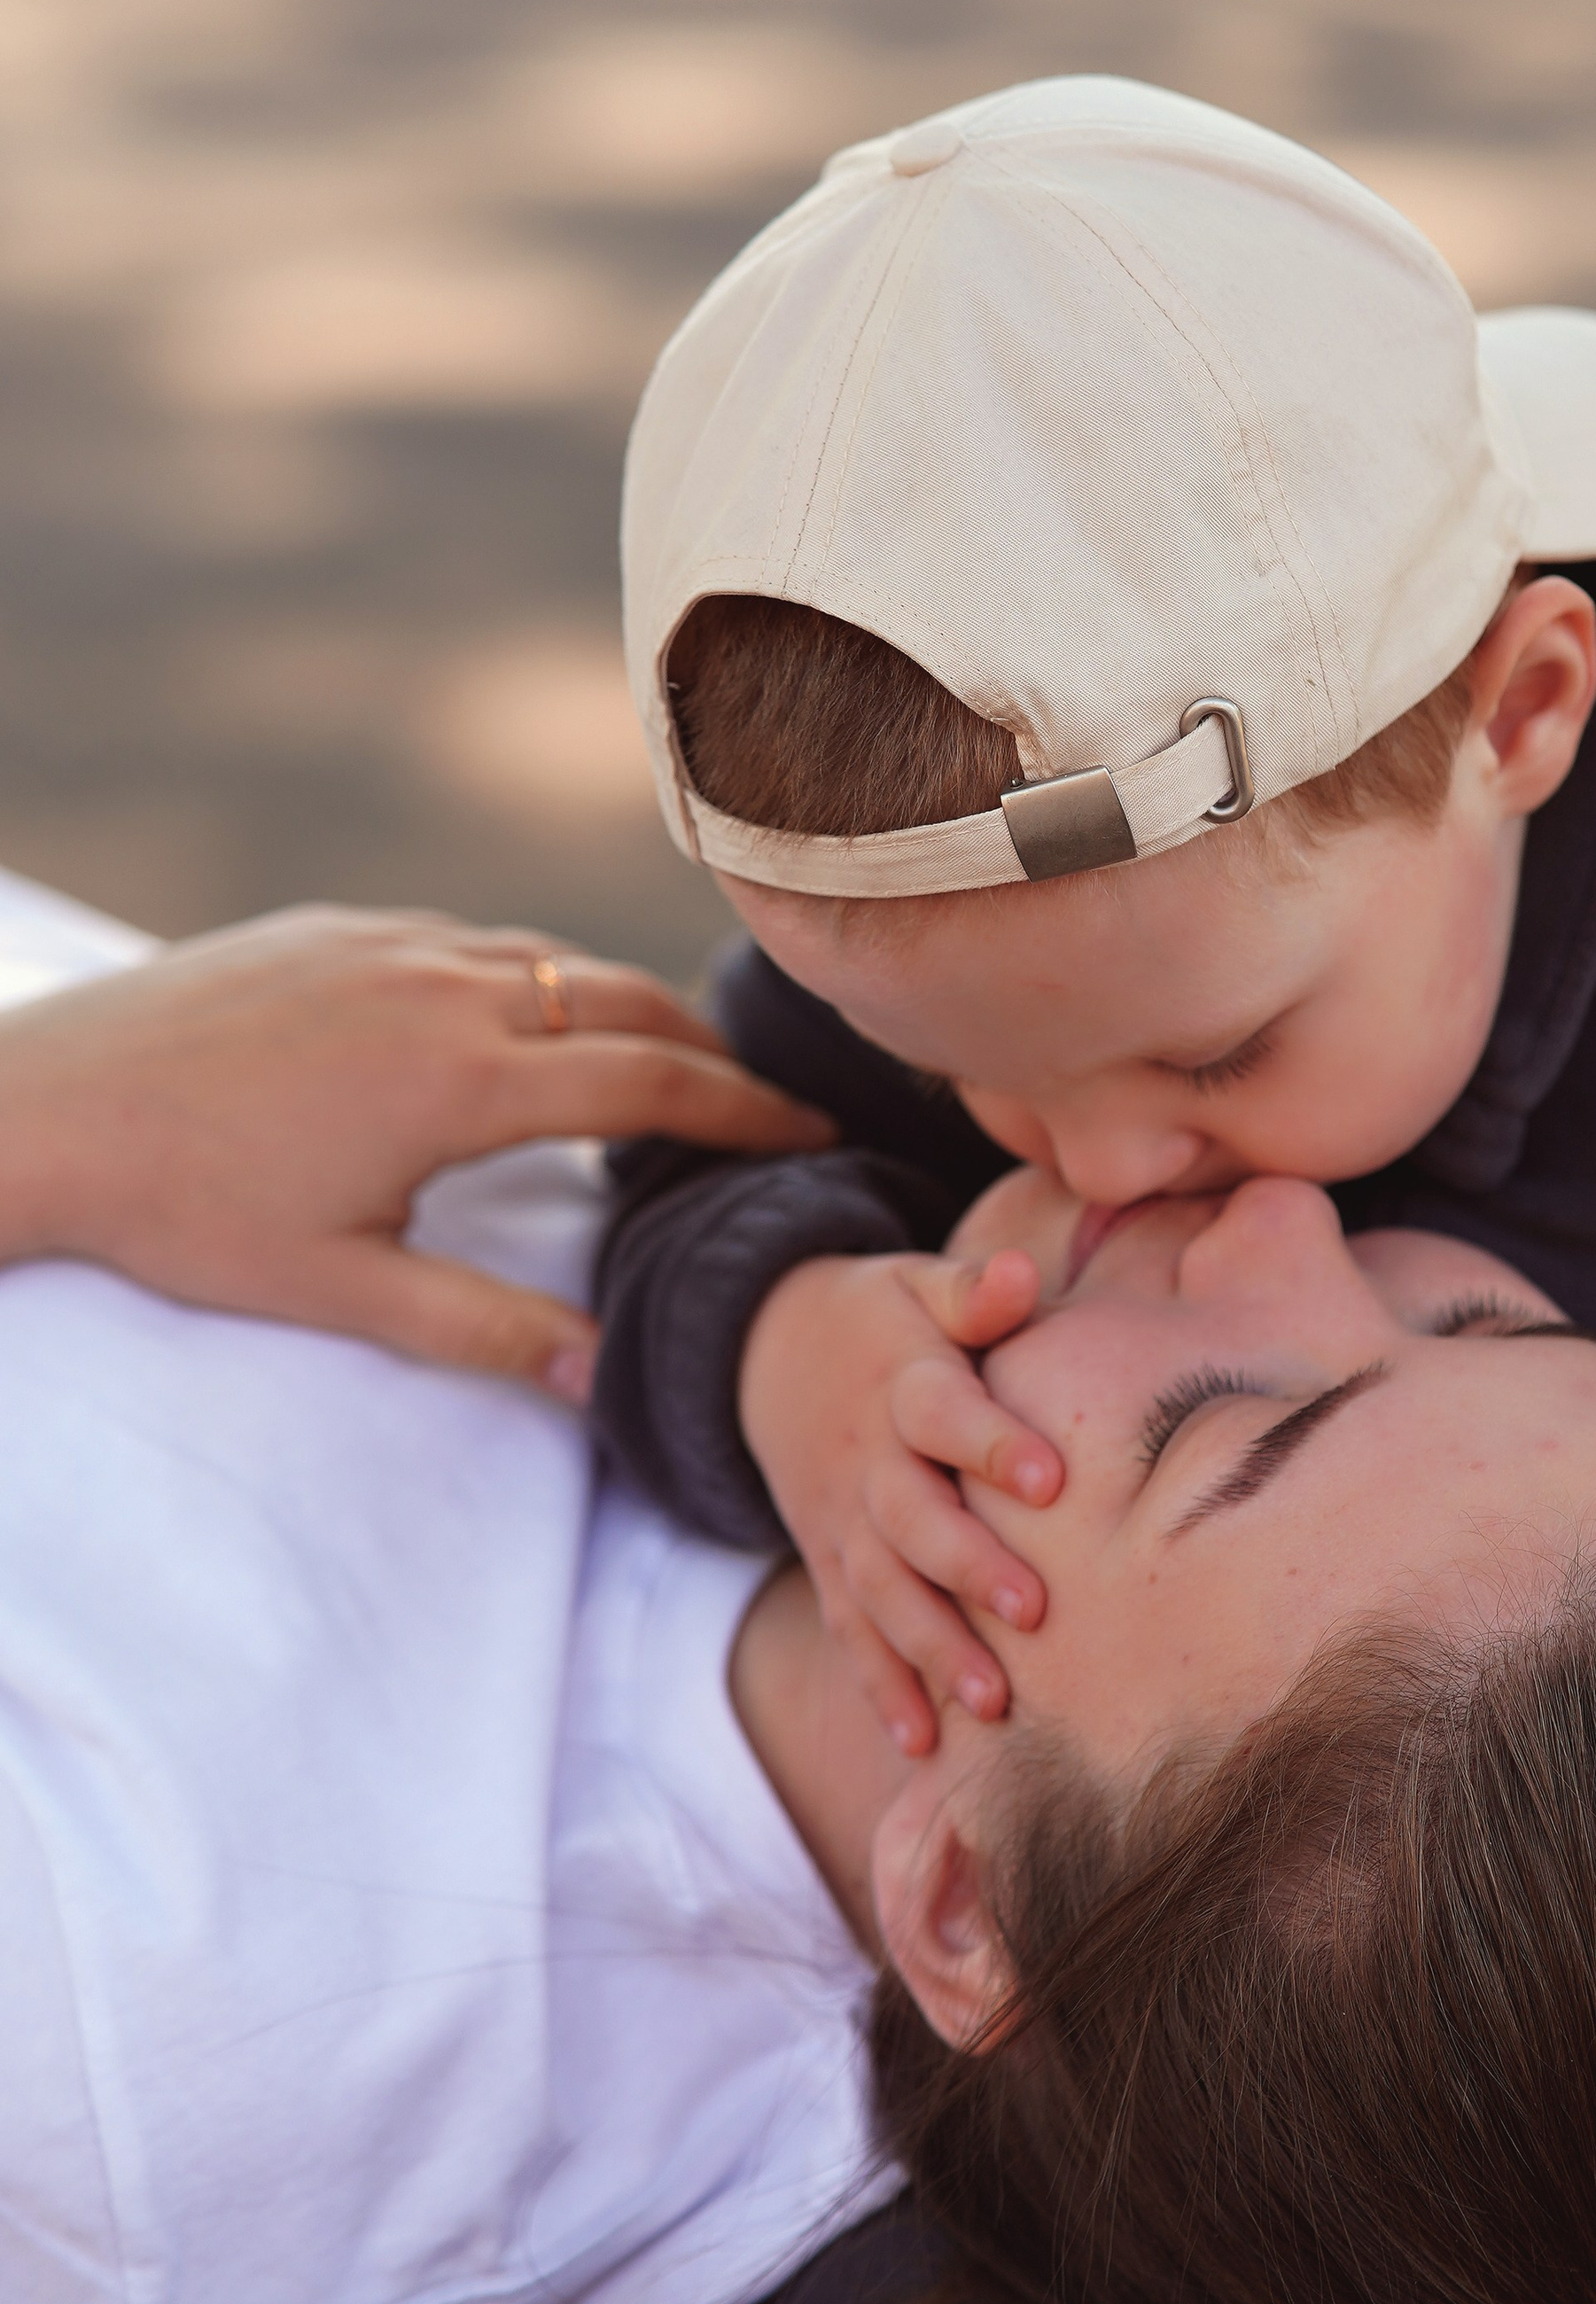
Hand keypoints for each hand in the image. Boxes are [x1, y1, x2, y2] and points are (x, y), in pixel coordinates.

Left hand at [0, 905, 832, 1396]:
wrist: (44, 1104)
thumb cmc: (184, 1210)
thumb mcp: (341, 1290)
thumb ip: (484, 1330)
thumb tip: (599, 1380)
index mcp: (464, 1080)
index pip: (653, 1088)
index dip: (747, 1113)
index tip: (811, 1132)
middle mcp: (447, 989)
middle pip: (627, 1003)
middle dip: (710, 1052)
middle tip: (765, 1099)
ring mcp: (391, 941)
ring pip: (552, 960)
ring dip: (624, 1007)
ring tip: (665, 1060)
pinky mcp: (338, 923)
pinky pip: (474, 939)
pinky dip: (533, 976)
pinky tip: (528, 1017)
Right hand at [740, 1248, 1065, 1756]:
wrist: (770, 1352)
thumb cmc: (883, 1319)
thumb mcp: (917, 1284)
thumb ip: (974, 1290)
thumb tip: (1023, 1276)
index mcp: (900, 1384)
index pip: (945, 1414)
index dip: (993, 1444)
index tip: (1050, 1480)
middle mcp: (868, 1462)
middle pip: (913, 1519)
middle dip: (970, 1567)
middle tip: (1036, 1610)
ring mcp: (842, 1521)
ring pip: (883, 1591)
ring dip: (933, 1647)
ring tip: (993, 1700)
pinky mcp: (829, 1563)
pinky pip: (851, 1629)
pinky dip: (880, 1686)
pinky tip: (919, 1743)